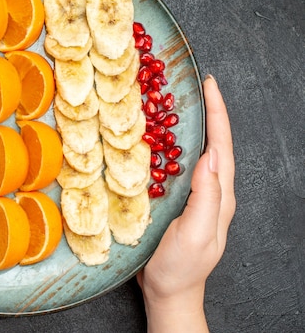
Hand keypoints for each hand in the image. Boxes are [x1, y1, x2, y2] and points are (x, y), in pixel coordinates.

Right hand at [136, 75, 235, 331]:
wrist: (167, 291)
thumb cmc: (181, 267)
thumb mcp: (196, 234)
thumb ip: (206, 197)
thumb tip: (208, 156)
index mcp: (219, 195)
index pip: (221, 145)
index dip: (217, 113)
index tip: (209, 85)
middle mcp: (209, 190)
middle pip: (211, 142)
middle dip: (205, 111)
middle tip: (190, 84)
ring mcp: (192, 195)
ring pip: (193, 151)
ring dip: (186, 124)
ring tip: (172, 101)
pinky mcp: (174, 200)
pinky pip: (174, 165)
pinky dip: (168, 145)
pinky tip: (154, 137)